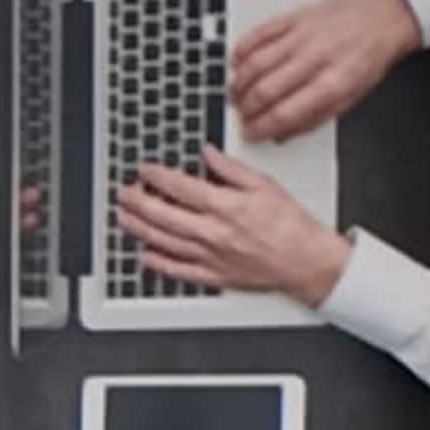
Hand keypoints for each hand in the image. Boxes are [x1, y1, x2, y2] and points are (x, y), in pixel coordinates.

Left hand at [113, 151, 345, 315]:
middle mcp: (213, 232)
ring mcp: (211, 256)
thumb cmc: (290, 226)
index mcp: (225, 206)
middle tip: (124, 193)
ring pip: (165, 242)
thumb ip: (232, 168)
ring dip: (140, 229)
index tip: (145, 169)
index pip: (181, 187)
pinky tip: (145, 255)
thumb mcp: (264, 185)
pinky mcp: (214, 276)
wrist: (306, 262)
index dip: (157, 176)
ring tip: (124, 218)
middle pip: (164, 215)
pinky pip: (179, 271)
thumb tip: (209, 153)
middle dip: (138, 202)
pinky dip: (159, 263)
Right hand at [230, 0, 418, 143]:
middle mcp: (316, 58)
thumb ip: (315, 117)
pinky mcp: (294, 16)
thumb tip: (282, 133)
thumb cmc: (369, 57)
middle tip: (242, 114)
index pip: (285, 113)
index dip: (260, 128)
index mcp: (334, 83)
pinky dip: (242, 51)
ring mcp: (302, 35)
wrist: (384, 17)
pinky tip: (238, 62)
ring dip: (239, 83)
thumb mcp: (351, 97)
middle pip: (265, 90)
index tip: (251, 133)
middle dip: (246, 109)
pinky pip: (258, 34)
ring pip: (256, 63)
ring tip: (237, 93)